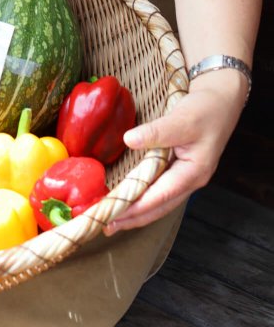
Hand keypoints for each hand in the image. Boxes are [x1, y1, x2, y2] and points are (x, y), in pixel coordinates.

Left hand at [103, 75, 245, 233]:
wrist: (221, 101)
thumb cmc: (206, 110)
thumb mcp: (182, 119)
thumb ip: (156, 132)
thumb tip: (129, 140)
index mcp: (194, 173)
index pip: (160, 197)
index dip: (136, 207)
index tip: (114, 213)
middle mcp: (190, 180)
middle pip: (159, 206)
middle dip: (134, 218)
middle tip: (106, 226)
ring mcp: (185, 176)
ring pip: (159, 201)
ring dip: (137, 211)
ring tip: (113, 218)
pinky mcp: (179, 169)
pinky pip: (159, 189)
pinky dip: (143, 196)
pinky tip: (130, 198)